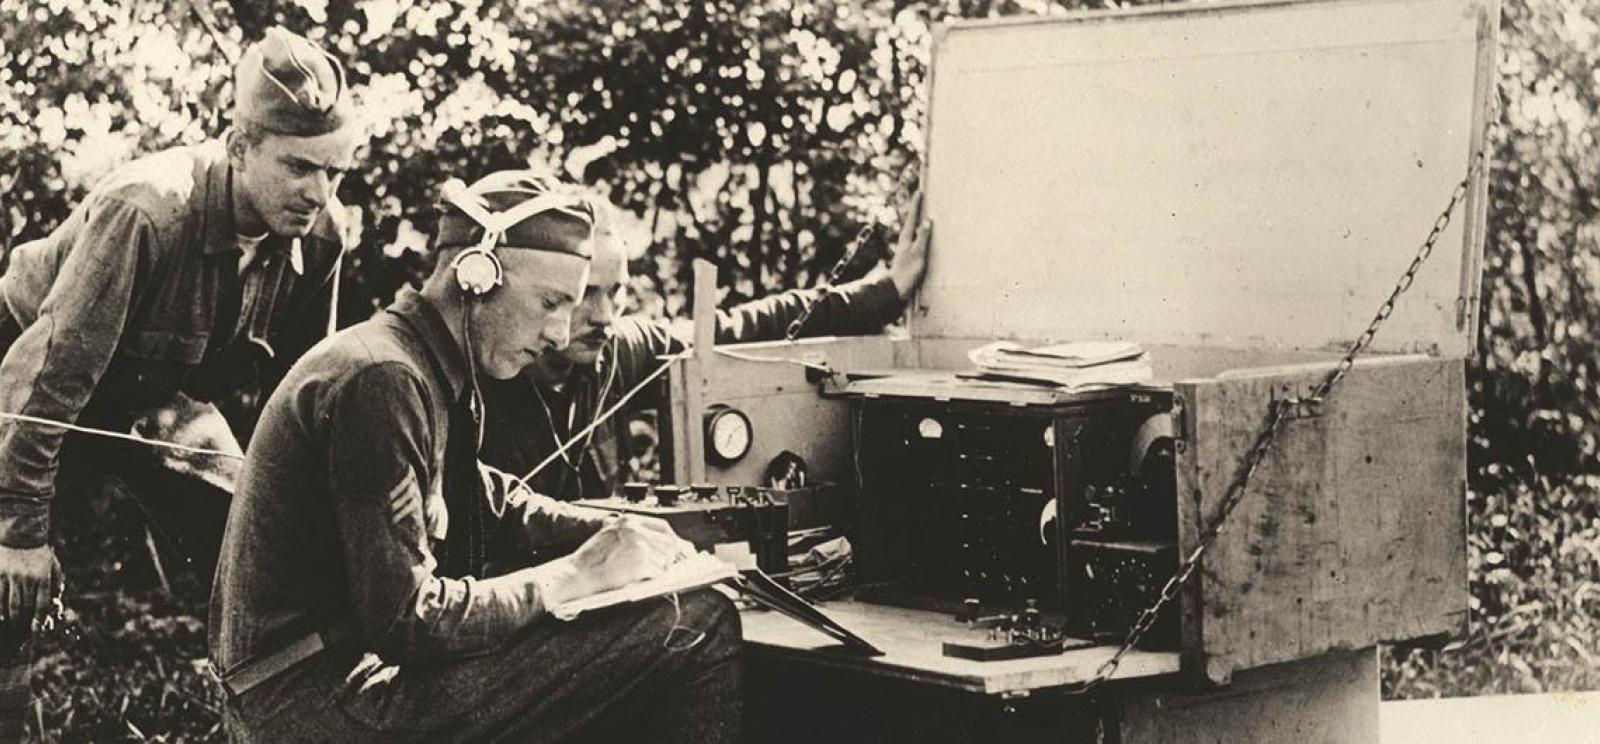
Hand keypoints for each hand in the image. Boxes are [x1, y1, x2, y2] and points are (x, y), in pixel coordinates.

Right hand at [0, 545, 61, 628]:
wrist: (20, 533)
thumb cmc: (39, 552)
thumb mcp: (53, 565)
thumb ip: (56, 582)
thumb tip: (57, 598)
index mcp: (42, 577)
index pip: (41, 603)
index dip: (39, 619)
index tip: (36, 628)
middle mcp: (26, 579)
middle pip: (24, 606)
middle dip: (24, 620)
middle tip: (22, 628)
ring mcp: (11, 577)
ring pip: (10, 604)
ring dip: (11, 617)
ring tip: (12, 623)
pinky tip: (1, 615)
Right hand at [566, 515, 692, 594]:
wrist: (576, 573)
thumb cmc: (591, 559)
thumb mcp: (612, 536)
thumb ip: (636, 536)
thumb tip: (663, 545)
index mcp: (629, 522)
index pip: (662, 527)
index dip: (673, 539)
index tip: (679, 548)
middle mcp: (635, 530)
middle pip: (669, 542)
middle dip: (672, 555)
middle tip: (671, 564)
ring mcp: (638, 545)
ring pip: (664, 559)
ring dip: (659, 568)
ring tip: (644, 572)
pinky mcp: (639, 563)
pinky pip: (655, 572)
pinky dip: (651, 577)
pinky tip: (638, 578)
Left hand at [888, 187, 931, 300]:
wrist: (896, 288)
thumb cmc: (907, 272)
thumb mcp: (917, 253)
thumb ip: (922, 237)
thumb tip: (928, 220)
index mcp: (906, 238)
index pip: (912, 217)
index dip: (916, 204)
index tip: (919, 191)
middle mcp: (905, 240)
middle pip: (912, 221)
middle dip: (917, 208)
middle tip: (921, 197)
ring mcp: (907, 248)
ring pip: (914, 229)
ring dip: (919, 220)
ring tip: (925, 211)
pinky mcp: (909, 256)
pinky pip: (917, 239)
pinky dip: (922, 232)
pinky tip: (925, 235)